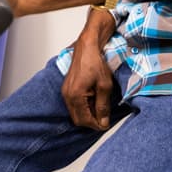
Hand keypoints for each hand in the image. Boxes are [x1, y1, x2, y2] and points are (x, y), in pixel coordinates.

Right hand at [61, 10, 115, 129]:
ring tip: (100, 107)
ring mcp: (65, 91)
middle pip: (77, 119)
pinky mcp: (67, 87)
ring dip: (87, 114)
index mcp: (75, 96)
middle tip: (104, 117)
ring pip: (75, 112)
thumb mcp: (104, 86)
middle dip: (91, 121)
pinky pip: (74, 104)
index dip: (96, 125)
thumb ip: (103, 106)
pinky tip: (93, 100)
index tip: (106, 124)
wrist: (88, 47)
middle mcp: (67, 95)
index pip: (84, 120)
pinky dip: (83, 107)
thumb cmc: (96, 62)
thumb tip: (103, 122)